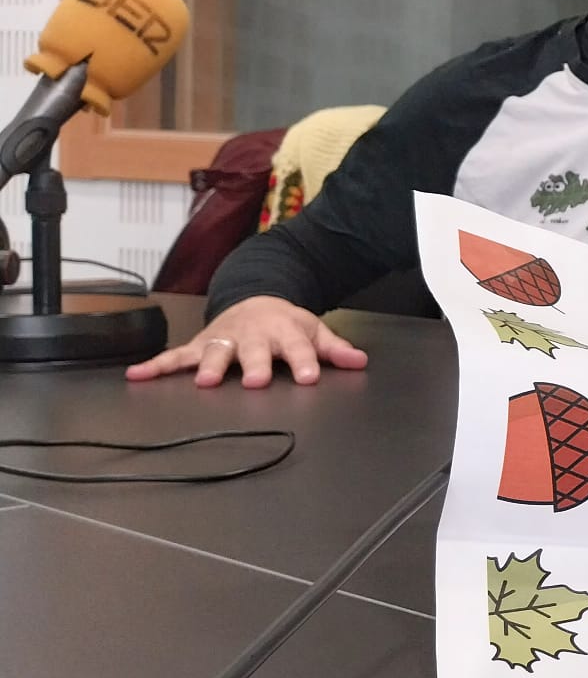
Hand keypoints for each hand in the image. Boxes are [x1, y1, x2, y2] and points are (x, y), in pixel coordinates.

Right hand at [125, 295, 367, 387]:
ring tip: (203, 381)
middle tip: (254, 381)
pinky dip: (156, 365)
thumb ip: (334, 349)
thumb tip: (360, 362)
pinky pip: (176, 356)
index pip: (298, 349)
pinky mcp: (200, 344)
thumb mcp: (314, 330)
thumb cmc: (286, 323)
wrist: (256, 296)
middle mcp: (252, 335)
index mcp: (284, 332)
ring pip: (216, 351)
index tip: (309, 378)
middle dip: (253, 365)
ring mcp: (224, 338)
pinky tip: (138, 375)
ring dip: (209, 365)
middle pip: (254, 351)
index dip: (304, 363)